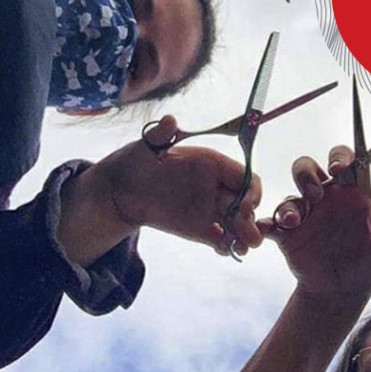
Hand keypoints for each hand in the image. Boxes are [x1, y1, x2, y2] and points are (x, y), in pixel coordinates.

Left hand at [93, 116, 264, 254]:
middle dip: (250, 219)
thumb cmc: (135, 162)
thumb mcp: (146, 147)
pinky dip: (227, 246)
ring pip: (237, 223)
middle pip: (245, 203)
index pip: (245, 176)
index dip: (251, 191)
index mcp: (213, 164)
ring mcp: (210, 208)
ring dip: (244, 236)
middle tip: (249, 236)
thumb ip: (160, 135)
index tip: (245, 206)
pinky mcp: (200, 228)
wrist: (119, 191)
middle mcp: (217, 186)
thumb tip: (169, 120)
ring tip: (242, 249)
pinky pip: (221, 238)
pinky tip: (225, 251)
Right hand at [258, 146, 370, 302]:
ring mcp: (304, 214)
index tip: (339, 168)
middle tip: (315, 193)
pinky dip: (265, 225)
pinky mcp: (286, 235)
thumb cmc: (369, 265)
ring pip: (289, 195)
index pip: (345, 162)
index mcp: (351, 192)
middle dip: (307, 174)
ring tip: (294, 220)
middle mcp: (325, 196)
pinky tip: (264, 231)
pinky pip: (271, 224)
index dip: (340, 158)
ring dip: (289, 205)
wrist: (342, 293)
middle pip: (308, 168)